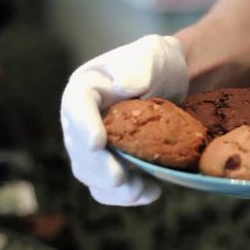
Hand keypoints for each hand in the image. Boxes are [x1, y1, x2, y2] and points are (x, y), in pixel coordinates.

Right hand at [60, 35, 188, 205]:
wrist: (173, 83)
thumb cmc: (158, 63)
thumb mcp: (153, 53)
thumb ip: (140, 65)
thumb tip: (124, 85)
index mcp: (86, 89)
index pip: (76, 107)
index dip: (84, 126)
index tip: (97, 143)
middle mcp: (82, 120)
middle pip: (79, 149)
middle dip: (99, 167)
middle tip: (120, 179)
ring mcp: (93, 145)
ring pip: (91, 174)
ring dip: (113, 188)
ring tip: (141, 190)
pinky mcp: (110, 163)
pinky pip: (107, 188)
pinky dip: (125, 196)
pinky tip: (151, 192)